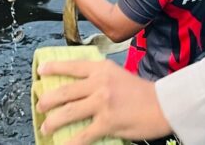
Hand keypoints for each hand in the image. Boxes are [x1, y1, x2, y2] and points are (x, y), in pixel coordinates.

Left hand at [36, 60, 170, 143]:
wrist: (165, 104)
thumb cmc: (144, 92)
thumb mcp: (119, 76)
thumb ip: (100, 79)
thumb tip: (81, 91)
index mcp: (102, 69)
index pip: (72, 66)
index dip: (54, 68)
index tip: (41, 71)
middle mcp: (99, 83)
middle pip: (65, 91)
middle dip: (47, 100)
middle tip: (40, 105)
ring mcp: (102, 102)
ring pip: (68, 112)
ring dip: (53, 121)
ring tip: (45, 127)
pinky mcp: (107, 122)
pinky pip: (83, 135)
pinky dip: (70, 142)